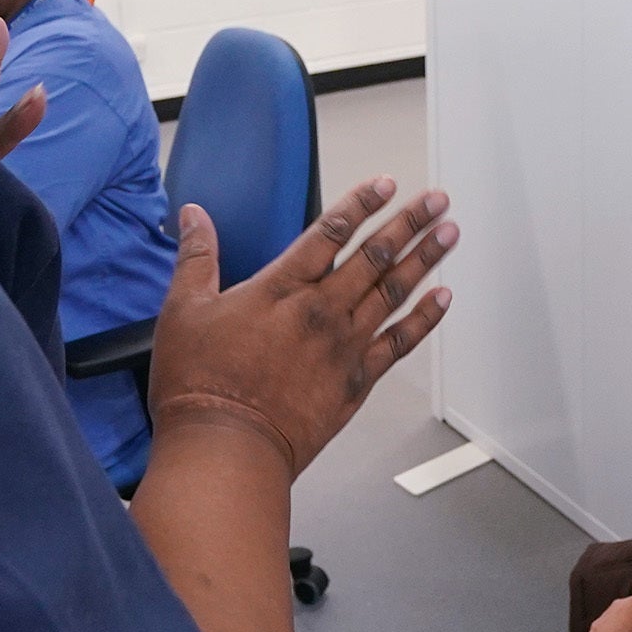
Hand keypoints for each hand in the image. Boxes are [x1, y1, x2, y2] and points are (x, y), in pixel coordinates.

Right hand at [147, 179, 455, 481]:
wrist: (226, 448)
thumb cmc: (200, 385)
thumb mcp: (183, 310)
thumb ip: (196, 257)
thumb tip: (194, 216)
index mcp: (280, 288)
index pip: (330, 232)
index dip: (360, 204)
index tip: (384, 184)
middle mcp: (320, 311)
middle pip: (374, 256)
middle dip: (408, 223)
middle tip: (436, 200)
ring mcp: (343, 346)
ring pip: (394, 292)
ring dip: (424, 259)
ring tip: (448, 234)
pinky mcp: (355, 382)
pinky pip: (399, 343)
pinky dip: (424, 319)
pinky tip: (443, 299)